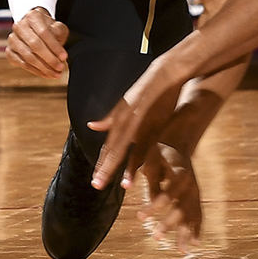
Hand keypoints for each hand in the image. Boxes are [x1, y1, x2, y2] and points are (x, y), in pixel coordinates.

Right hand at [7, 7, 68, 78]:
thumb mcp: (58, 27)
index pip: (43, 32)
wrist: (35, 29)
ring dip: (43, 68)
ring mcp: (12, 39)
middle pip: (34, 45)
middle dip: (49, 59)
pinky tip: (46, 74)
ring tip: (55, 73)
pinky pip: (22, 63)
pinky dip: (35, 71)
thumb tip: (58, 51)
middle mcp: (19, 26)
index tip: (64, 57)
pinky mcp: (9, 51)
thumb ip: (59, 34)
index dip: (54, 46)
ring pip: (28, 56)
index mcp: (32, 16)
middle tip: (60, 67)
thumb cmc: (49, 29)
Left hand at [88, 57, 183, 189]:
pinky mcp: (151, 123)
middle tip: (96, 185)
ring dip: (114, 166)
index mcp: (120, 119)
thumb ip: (110, 118)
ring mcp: (136, 123)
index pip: (108, 144)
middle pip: (112, 148)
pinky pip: (142, 147)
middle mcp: (124, 121)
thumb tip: (92, 126)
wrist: (166, 73)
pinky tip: (133, 172)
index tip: (96, 178)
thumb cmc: (147, 89)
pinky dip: (136, 160)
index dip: (102, 161)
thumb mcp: (126, 103)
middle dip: (104, 167)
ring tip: (109, 183)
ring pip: (122, 148)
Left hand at [140, 143, 201, 253]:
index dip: (154, 207)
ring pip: (192, 214)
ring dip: (186, 232)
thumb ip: (147, 180)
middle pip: (182, 208)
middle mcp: (191, 183)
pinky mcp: (196, 194)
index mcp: (180, 173)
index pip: (167, 194)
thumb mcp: (150, 160)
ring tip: (181, 250)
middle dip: (169, 224)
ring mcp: (196, 189)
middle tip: (156, 237)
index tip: (140, 216)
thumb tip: (138, 195)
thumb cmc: (161, 149)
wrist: (180, 138)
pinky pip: (199, 213)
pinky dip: (197, 228)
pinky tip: (195, 243)